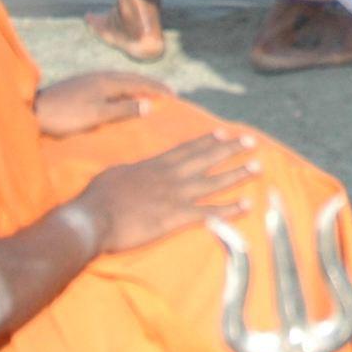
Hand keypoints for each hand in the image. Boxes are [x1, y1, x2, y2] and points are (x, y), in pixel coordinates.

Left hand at [35, 70, 171, 136]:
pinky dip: (125, 87)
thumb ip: (124, 109)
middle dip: (151, 84)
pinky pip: (112, 82)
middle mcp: (102, 75)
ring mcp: (91, 78)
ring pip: (122, 79)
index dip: (158, 89)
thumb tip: (150, 105)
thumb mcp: (98, 115)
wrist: (35, 110)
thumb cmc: (67, 115)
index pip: (140, 83)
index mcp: (108, 81)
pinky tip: (122, 94)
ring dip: (137, 85)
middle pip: (132, 77)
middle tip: (166, 92)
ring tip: (148, 93)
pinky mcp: (83, 84)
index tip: (174, 96)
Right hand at [77, 129, 262, 253]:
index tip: (225, 133)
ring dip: (237, 173)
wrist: (94, 219)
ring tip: (258, 166)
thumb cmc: (98, 198)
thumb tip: (138, 169)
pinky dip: (230, 208)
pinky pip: (209, 212)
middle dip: (230, 150)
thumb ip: (133, 170)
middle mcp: (170, 176)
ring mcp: (175, 196)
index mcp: (155, 165)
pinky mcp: (176, 217)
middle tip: (252, 142)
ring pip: (213, 181)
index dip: (208, 141)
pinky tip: (247, 205)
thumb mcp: (115, 173)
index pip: (187, 149)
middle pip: (206, 159)